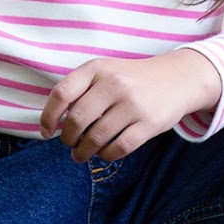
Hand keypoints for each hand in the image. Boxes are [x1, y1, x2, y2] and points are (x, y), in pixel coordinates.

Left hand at [40, 48, 222, 162]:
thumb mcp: (105, 72)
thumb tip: (54, 123)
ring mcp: (133, 104)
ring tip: (80, 155)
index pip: (62, 94)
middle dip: (68, 139)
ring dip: (83, 152)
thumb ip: (80, 90)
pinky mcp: (149, 123)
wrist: (177, 78)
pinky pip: (118, 148)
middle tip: (69, 144)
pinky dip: (106, 155)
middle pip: (77, 120)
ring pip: (96, 138)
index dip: (48, 116)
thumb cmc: (131, 79)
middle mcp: (114, 84)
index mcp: (97, 69)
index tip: (46, 132)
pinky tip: (103, 153)